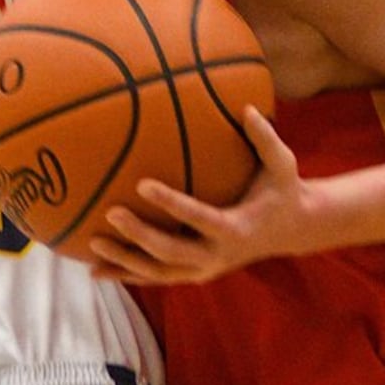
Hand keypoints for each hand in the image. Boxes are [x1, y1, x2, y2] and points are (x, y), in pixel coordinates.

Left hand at [88, 110, 315, 283]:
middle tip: (110, 214)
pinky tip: (95, 271)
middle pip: (171, 252)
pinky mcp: (193, 275)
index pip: (199, 217)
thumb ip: (264, 138)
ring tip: (93, 244)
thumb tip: (247, 107)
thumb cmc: (282, 190)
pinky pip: (155, 277)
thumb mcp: (282, 164)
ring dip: (125, 261)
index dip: (171, 204)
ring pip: (158, 272)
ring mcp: (204, 270)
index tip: (142, 184)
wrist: (291, 231)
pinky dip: (126, 275)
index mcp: (236, 228)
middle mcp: (217, 255)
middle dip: (139, 237)